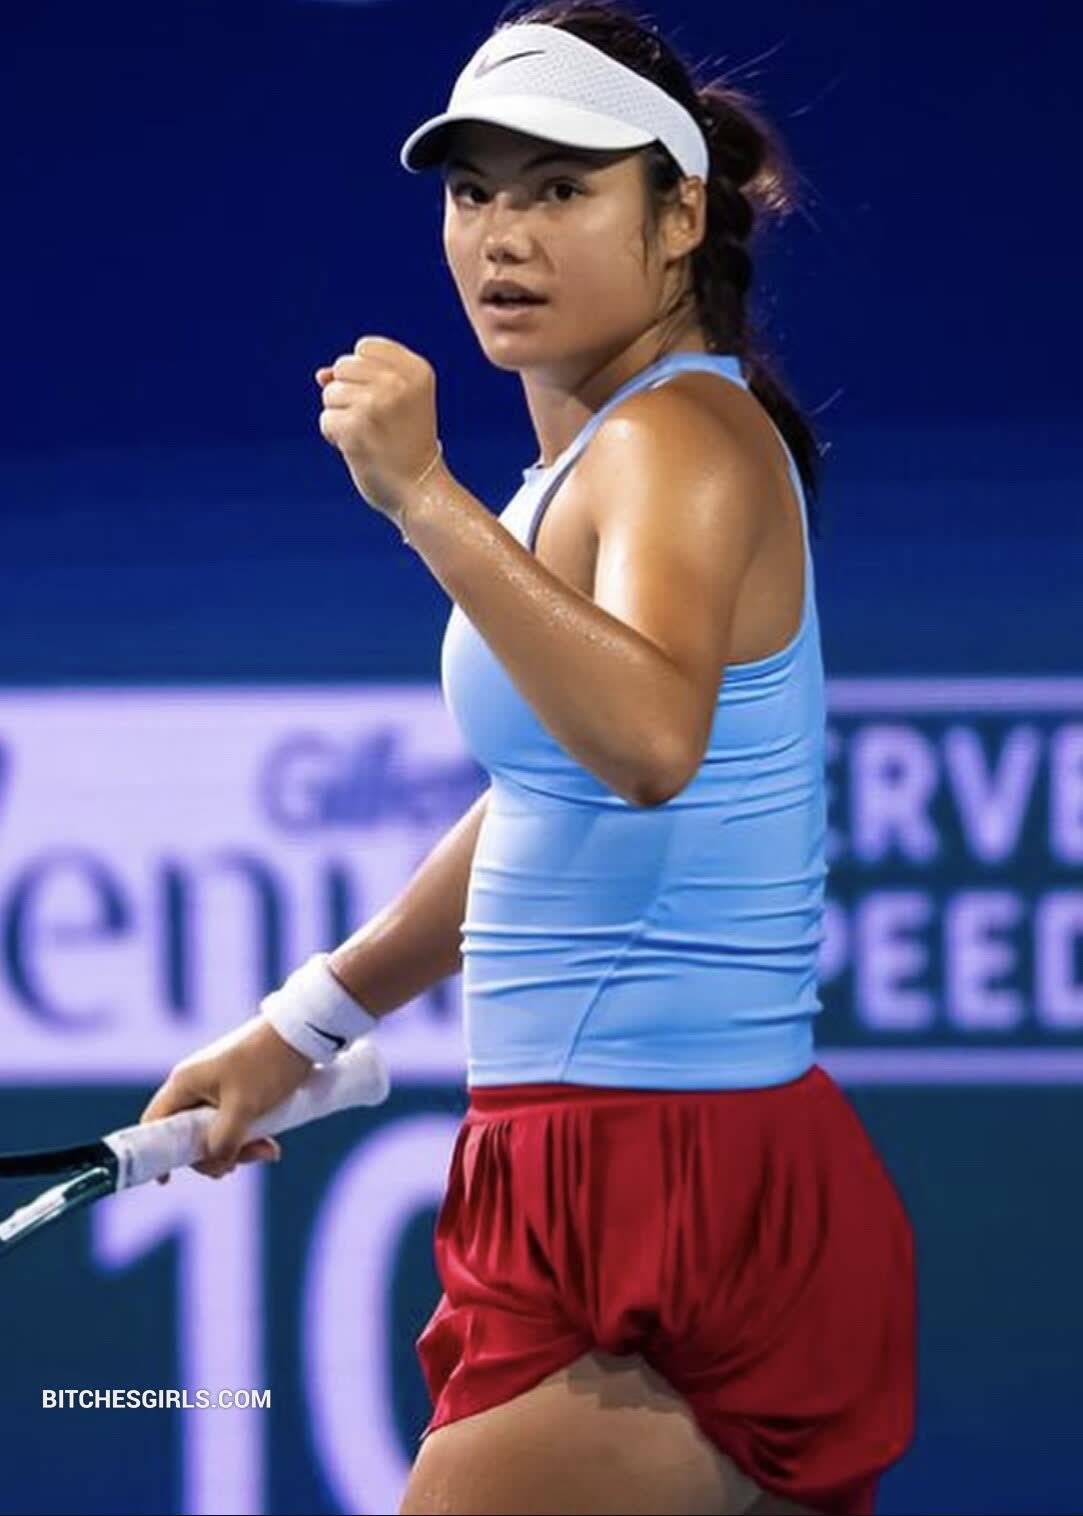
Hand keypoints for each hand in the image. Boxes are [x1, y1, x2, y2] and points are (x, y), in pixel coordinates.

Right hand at [139, 1016, 313, 1181]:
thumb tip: (216, 1168)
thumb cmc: (267, 1063)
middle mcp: (195, 1084)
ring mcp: (216, 1085)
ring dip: (239, 1148)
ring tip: (269, 1151)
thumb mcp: (243, 1108)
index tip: (167, 1180)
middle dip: (214, 1154)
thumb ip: (222, 1142)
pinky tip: (271, 1145)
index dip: (158, 1153)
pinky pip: (234, 1122)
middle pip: (189, 1134)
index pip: (155, 1123)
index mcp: (185, 1083)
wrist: (304, 1032)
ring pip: (215, 1131)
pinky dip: (249, 1135)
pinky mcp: (238, 1088)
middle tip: (239, 1165)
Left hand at [315, 337, 445, 524]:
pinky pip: (326, 420)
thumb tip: (320, 375)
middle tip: (376, 422)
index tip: (384, 401)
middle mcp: (398, 381)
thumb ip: (362, 378)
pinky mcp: (356, 426)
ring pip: (330, 393)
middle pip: (343, 366)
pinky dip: (335, 437)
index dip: (363, 374)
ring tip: (368, 435)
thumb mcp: (398, 401)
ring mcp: (376, 403)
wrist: (420, 489)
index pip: (365, 347)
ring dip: (341, 416)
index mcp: (417, 370)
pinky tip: (358, 448)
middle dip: (348, 393)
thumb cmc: (407, 444)